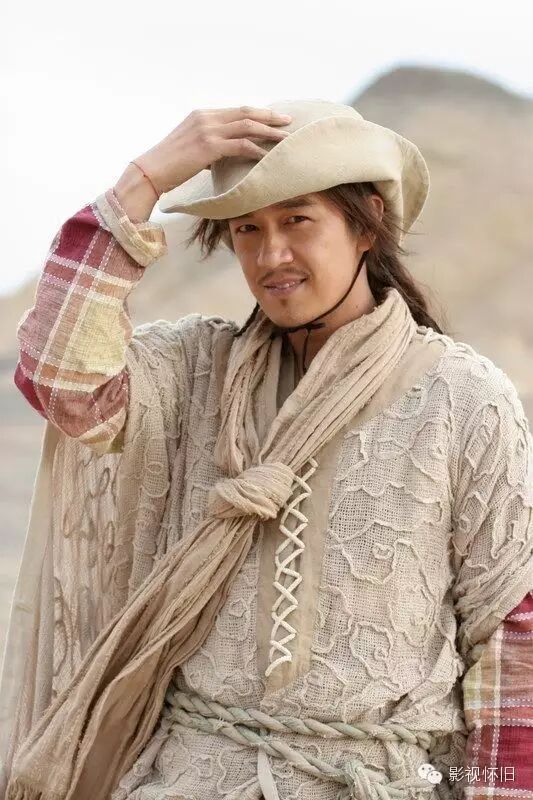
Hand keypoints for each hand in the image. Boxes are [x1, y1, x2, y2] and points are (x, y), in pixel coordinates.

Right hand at [133, 105, 292, 195]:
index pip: (236, 111)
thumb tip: (224, 157)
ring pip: (247, 126)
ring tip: (285, 138)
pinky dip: (257, 149)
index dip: (256, 113)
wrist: (150, 171)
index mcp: (202, 115)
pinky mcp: (209, 146)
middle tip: (287, 121)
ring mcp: (208, 130)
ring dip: (269, 131)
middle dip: (269, 116)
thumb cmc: (169, 166)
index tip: (272, 118)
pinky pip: (241, 145)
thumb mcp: (191, 149)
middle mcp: (206, 117)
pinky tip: (268, 156)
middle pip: (246, 112)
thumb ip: (209, 147)